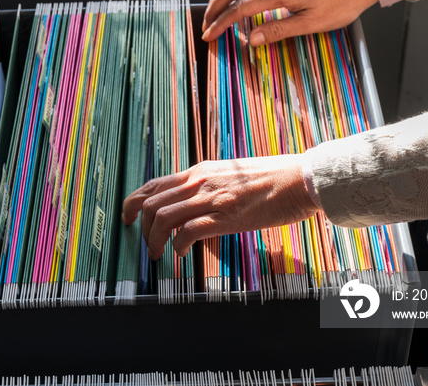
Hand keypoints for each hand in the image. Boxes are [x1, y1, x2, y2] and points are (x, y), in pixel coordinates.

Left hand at [121, 155, 319, 259]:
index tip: (127, 218)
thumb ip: (209, 184)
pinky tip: (182, 253)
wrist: (300, 179)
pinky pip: (187, 231)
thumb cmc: (271, 178)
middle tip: (146, 246)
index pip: (153, 185)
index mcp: (199, 171)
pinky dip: (177, 245)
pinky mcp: (225, 216)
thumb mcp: (231, 174)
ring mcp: (211, 198)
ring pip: (163, 218)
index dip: (132, 203)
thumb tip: (194, 202)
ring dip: (154, 241)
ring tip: (158, 255)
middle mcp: (199, 181)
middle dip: (140, 228)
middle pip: (151, 204)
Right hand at [201, 0, 377, 45]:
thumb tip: (251, 39)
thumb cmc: (337, 5)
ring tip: (213, 15)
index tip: (209, 36)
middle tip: (205, 27)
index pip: (240, 8)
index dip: (221, 24)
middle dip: (214, 8)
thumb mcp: (309, 24)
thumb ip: (277, 30)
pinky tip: (232, 2)